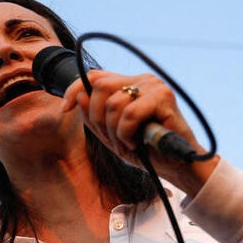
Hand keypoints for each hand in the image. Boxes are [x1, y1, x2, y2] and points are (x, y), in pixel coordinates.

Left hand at [61, 70, 218, 196]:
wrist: (177, 166)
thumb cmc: (146, 151)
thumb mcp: (111, 136)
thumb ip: (93, 117)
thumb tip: (78, 96)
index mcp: (129, 85)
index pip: (94, 76)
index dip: (74, 89)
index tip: (64, 109)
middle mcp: (141, 80)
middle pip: (99, 87)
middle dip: (98, 118)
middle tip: (113, 139)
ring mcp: (153, 85)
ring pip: (113, 103)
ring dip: (115, 132)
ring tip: (129, 144)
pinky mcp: (163, 96)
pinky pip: (129, 114)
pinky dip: (127, 134)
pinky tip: (138, 143)